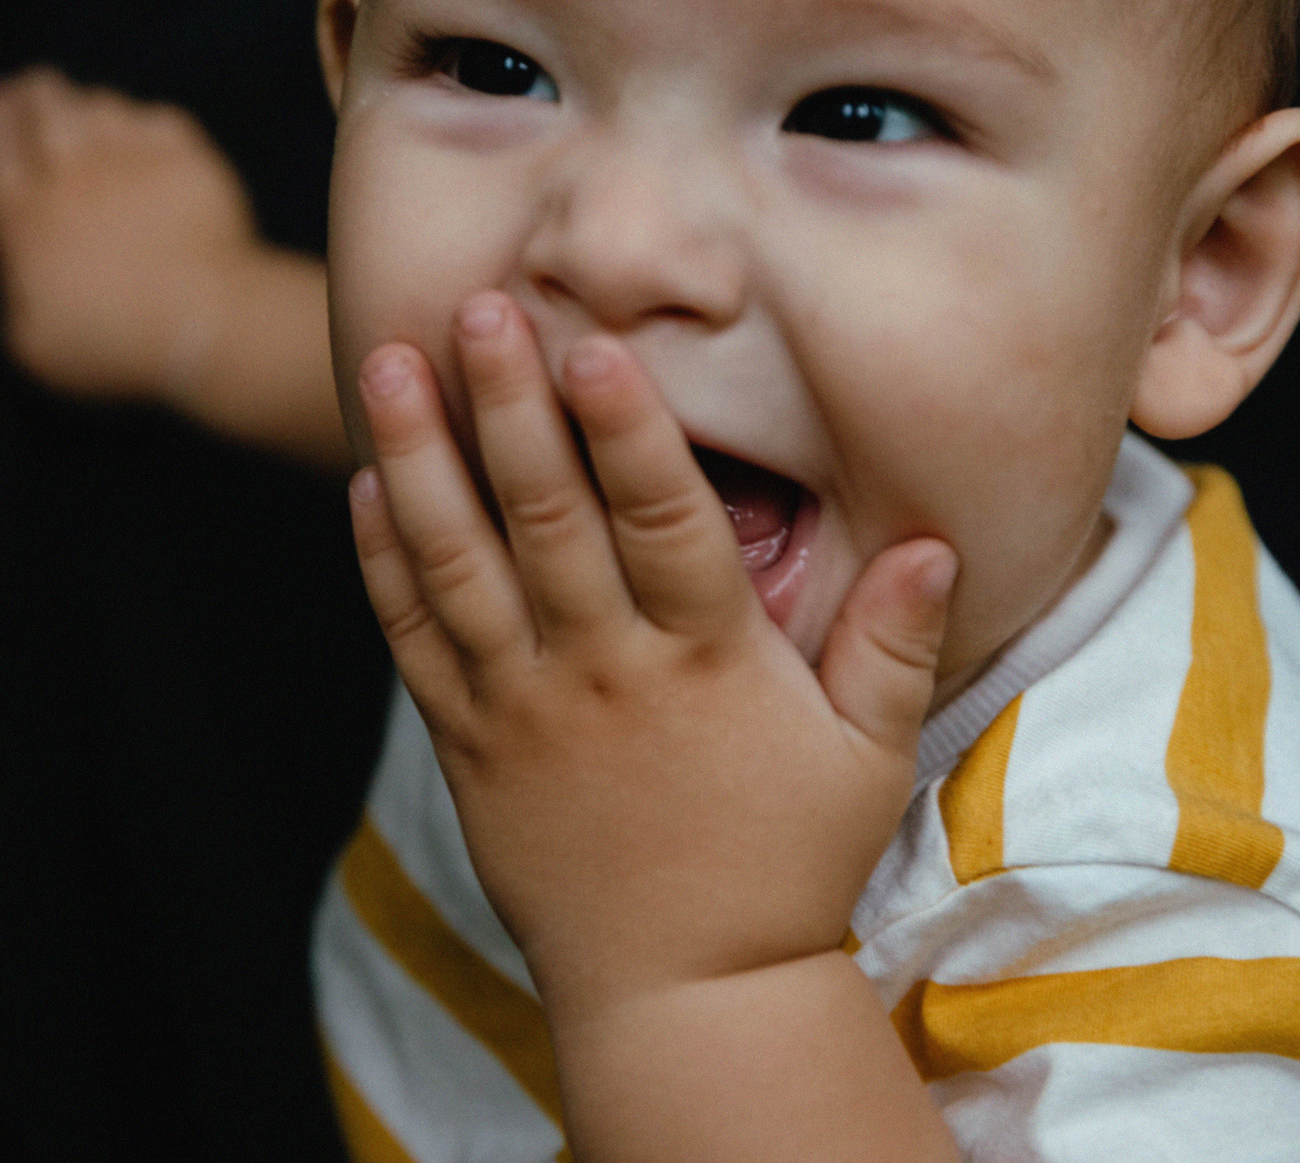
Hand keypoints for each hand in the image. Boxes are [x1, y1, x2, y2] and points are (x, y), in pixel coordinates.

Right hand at [0, 67, 261, 404]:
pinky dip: (147, 118)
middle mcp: (73, 177)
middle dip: (37, 92)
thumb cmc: (113, 344)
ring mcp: (133, 161)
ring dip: (89, 101)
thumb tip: (19, 283)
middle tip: (35, 82)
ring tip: (87, 102)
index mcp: (26, 219)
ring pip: (103, 108)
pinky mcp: (188, 159)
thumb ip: (16, 306)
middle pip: (47, 113)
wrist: (203, 320)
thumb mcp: (35, 348)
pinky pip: (159, 119)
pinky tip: (147, 123)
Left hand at [347, 290, 957, 1018]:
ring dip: (419, 458)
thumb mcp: (868, 758)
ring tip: (385, 362)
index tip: (597, 347)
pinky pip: (415, 642)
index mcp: (704, 663)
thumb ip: (894, 642)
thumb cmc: (783, 866)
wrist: (683, 992)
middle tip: (480, 307)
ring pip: (458, 565)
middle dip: (509, 406)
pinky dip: (383, 562)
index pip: (662, 524)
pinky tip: (363, 484)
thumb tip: (936, 540)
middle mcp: (603, 673)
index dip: (627, 431)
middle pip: (546, 520)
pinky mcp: (469, 746)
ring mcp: (525, 708)